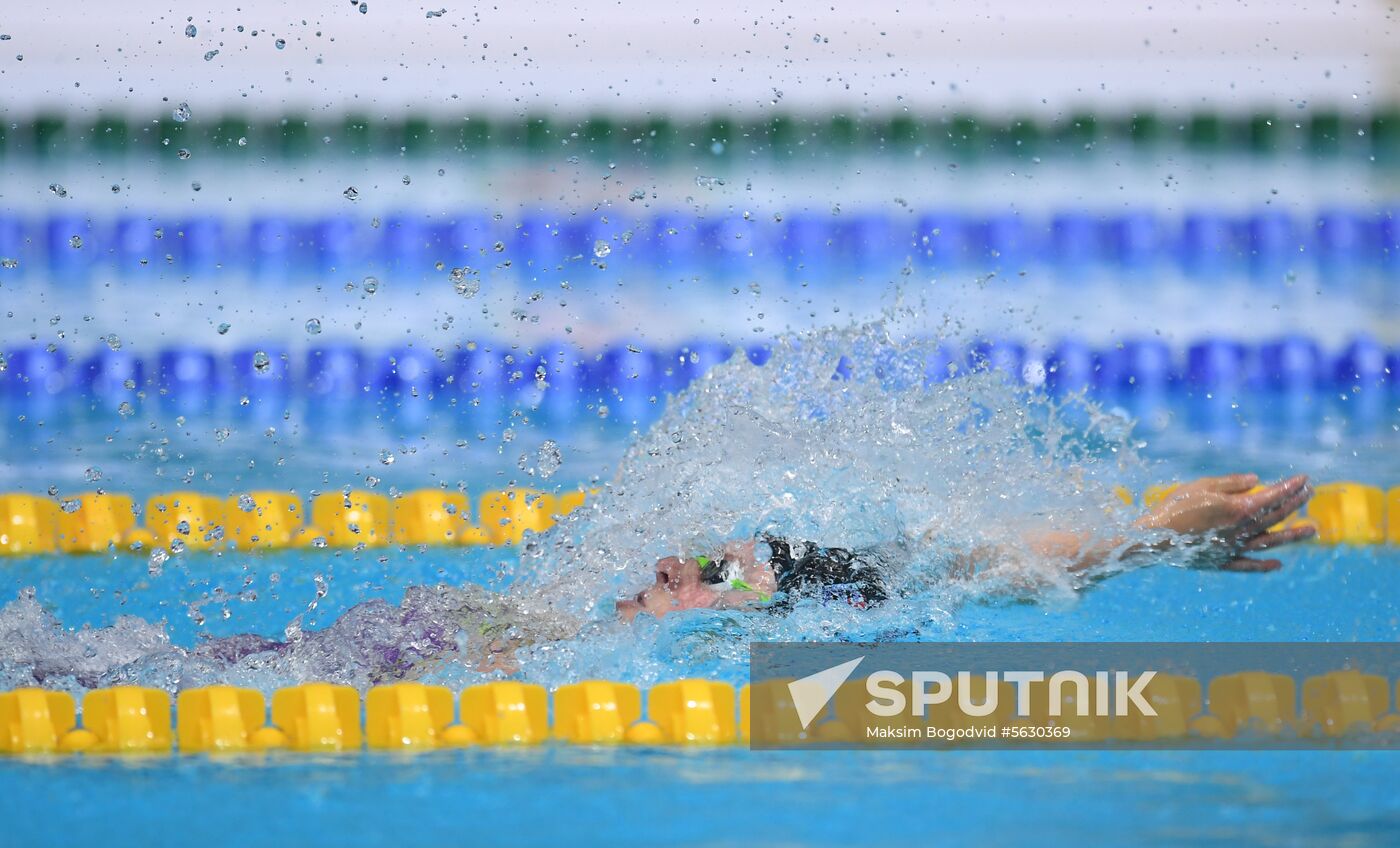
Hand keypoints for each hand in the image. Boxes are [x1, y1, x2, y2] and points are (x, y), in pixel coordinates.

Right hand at [1138, 473, 1315, 571]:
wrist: (1154, 537)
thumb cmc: (1175, 507)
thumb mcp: (1201, 486)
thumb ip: (1231, 483)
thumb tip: (1256, 480)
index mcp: (1238, 509)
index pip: (1273, 496)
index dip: (1290, 487)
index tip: (1304, 478)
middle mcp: (1242, 530)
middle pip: (1276, 516)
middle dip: (1295, 503)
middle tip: (1310, 493)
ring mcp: (1234, 548)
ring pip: (1271, 543)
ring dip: (1294, 536)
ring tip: (1312, 529)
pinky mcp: (1222, 562)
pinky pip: (1249, 565)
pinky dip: (1264, 566)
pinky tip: (1278, 565)